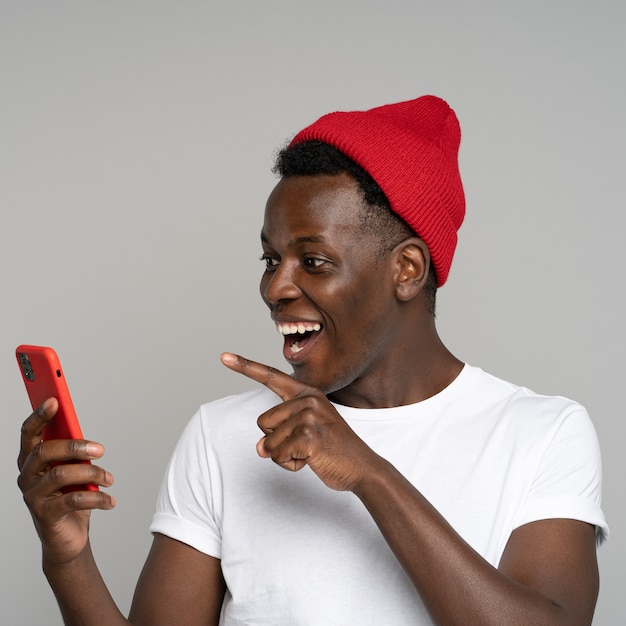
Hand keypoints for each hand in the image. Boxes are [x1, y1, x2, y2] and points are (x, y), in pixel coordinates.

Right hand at [17, 398, 115, 564]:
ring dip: (92, 473)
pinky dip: (97, 498)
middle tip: (100, 449)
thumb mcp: (74, 469)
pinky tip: (111, 500)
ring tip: (109, 478)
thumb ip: (73, 451)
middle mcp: (27, 475)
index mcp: (31, 459)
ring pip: (60, 474)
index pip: (29, 432)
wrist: (68, 537)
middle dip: (75, 446)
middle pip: (45, 451)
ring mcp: (32, 496)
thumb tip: (83, 434)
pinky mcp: (44, 514)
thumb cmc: (70, 495)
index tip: (54, 399)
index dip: (39, 415)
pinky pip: (72, 500)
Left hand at [220, 353, 379, 491]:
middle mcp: (308, 399)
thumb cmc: (333, 450)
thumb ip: (279, 433)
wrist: (363, 467)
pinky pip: (278, 455)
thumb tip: (259, 448)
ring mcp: (309, 416)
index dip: (245, 367)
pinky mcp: (308, 435)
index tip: (224, 356)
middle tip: (307, 445)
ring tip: (311, 452)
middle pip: (263, 422)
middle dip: (277, 441)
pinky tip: (311, 460)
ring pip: (268, 442)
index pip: (272, 377)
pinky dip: (290, 465)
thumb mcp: (306, 433)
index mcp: (308, 393)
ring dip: (284, 455)